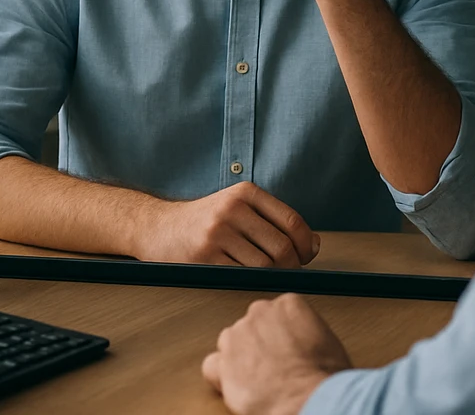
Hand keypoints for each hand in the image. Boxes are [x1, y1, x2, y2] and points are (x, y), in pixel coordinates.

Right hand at [133, 182, 320, 267]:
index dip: (306, 244)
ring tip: (266, 277)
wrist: (159, 228)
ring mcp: (217, 232)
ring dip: (271, 277)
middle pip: (282, 247)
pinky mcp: (204, 256)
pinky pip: (241, 276)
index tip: (306, 256)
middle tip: (286, 273)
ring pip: (264, 266)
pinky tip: (245, 279)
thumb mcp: (240, 208)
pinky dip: (250, 282)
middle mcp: (232, 208)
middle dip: (291, 266)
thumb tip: (315, 244)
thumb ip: (276, 221)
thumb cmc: (207, 222)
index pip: (292, 221)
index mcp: (246, 192)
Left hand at [203, 294, 351, 414]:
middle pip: (253, 324)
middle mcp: (260, 313)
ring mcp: (238, 336)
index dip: (281, 334)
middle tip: (274, 365)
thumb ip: (305, 331)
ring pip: (231, 342)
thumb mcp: (327, 342)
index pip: (277, 313)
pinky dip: (221, 375)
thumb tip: (303, 341)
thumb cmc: (322, 376)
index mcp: (288, 304)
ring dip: (241, 357)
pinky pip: (213, 365)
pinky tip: (235, 384)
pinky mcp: (223, 362)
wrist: (308, 399)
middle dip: (260, 343)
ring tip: (259, 378)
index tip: (286, 347)